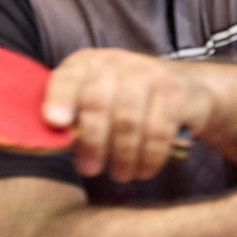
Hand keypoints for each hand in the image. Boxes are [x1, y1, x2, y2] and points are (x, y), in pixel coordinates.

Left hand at [43, 48, 214, 181]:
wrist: (184, 89)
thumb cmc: (124, 103)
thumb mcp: (93, 105)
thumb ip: (71, 121)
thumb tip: (51, 145)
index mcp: (85, 64)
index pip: (66, 79)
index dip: (59, 99)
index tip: (54, 122)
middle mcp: (114, 61)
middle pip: (97, 103)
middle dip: (92, 142)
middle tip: (90, 169)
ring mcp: (147, 72)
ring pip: (128, 121)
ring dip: (123, 156)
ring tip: (120, 174)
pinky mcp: (174, 90)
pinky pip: (159, 128)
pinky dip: (150, 155)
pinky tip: (144, 169)